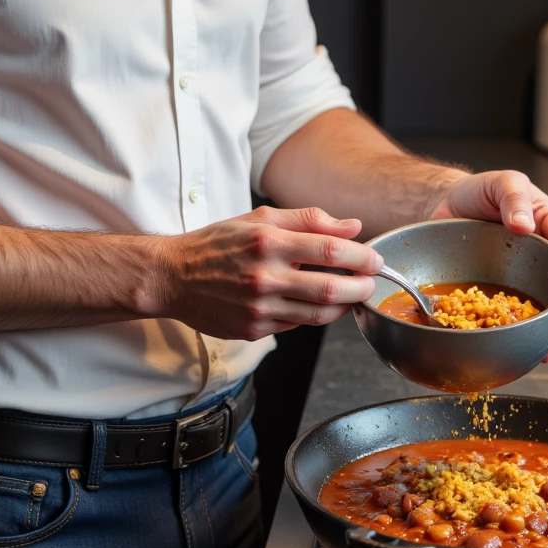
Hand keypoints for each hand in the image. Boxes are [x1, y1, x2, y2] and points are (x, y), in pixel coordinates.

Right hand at [159, 205, 383, 342]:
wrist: (172, 277)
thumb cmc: (216, 244)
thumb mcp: (259, 218)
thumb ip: (309, 220)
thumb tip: (352, 227)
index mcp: (267, 242)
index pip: (329, 249)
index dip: (361, 256)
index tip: (375, 258)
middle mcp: (264, 276)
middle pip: (331, 288)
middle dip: (362, 286)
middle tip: (372, 281)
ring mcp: (258, 308)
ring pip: (318, 314)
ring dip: (344, 306)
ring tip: (352, 294)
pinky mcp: (253, 330)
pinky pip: (296, 325)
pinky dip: (313, 315)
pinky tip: (317, 303)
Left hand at [426, 169, 547, 313]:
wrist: (444, 203)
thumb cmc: (479, 189)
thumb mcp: (501, 182)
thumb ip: (513, 197)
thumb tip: (526, 224)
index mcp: (545, 220)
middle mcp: (537, 249)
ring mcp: (519, 270)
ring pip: (540, 296)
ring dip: (546, 319)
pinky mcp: (499, 285)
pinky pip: (510, 305)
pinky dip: (515, 323)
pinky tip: (517, 340)